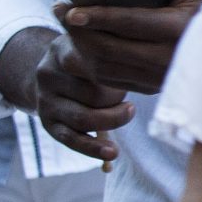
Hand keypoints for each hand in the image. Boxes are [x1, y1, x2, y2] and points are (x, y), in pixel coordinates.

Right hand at [28, 35, 136, 160]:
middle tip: (132, 90)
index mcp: (61, 49)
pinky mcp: (47, 124)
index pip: (93, 62)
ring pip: (83, 118)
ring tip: (129, 112)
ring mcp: (45, 101)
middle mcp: (48, 75)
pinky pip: (72, 140)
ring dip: (112, 120)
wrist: (52, 74)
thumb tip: (156, 72)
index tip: (140, 73)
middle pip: (92, 92)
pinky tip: (112, 153)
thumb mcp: (93, 48)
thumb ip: (113, 56)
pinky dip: (94, 149)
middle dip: (118, 97)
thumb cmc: (86, 60)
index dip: (120, 72)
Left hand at [53, 0, 201, 93]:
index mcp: (178, 31)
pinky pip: (111, 80)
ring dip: (80, 46)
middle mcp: (166, 60)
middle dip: (78, 30)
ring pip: (105, 68)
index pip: (130, 24)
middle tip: (58, 9)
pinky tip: (81, 44)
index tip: (71, 10)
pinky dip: (91, 62)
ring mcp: (156, 79)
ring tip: (65, 24)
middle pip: (108, 49)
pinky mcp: (150, 89)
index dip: (98, 17)